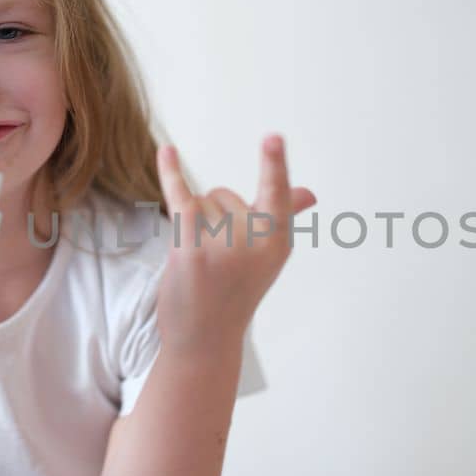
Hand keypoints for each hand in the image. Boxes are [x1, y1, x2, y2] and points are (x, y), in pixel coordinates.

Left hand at [154, 134, 317, 353]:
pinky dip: (170, 172)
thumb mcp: (266, 256)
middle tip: (217, 261)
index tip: (273, 136)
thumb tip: (309, 193)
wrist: (204, 339)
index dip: (274, 164)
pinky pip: (179, 197)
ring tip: (200, 263)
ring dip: (193, 226)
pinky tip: (166, 151)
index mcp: (278, 240)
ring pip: (200, 202)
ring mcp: (222, 245)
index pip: (277, 193)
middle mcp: (255, 240)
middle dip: (215, 219)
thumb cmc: (235, 292)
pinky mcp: (190, 248)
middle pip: (224, 195)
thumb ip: (283, 218)